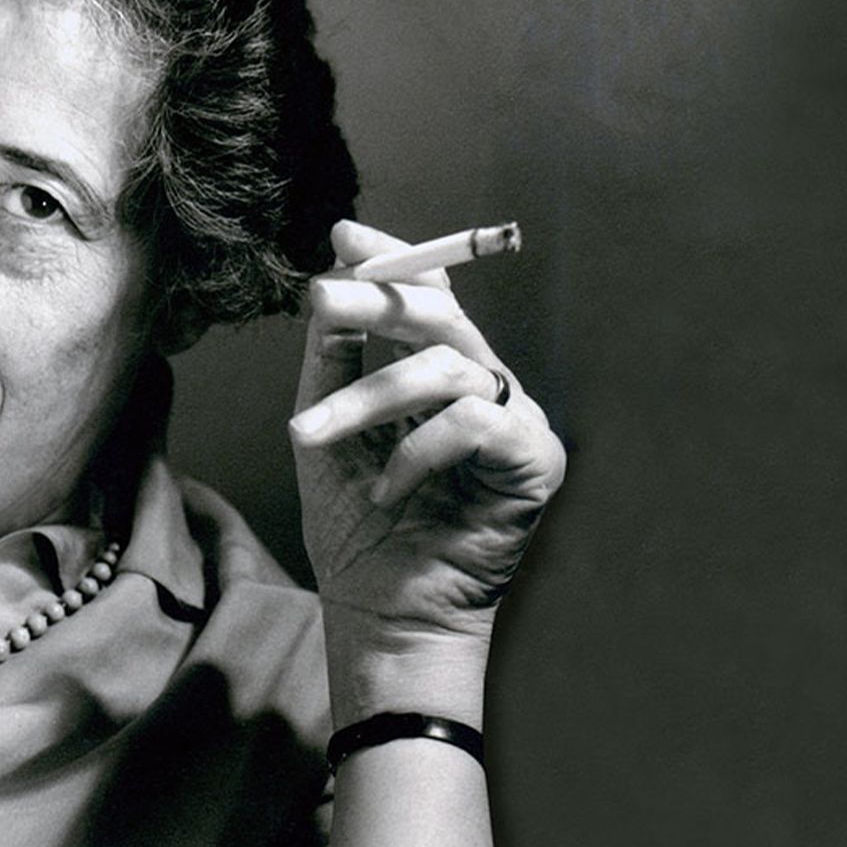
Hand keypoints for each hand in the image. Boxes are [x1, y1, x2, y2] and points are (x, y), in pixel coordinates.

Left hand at [290, 220, 565, 723]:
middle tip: (320, 297)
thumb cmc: (356, 527)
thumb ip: (331, 361)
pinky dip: (415, 450)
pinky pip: (471, 423)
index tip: (344, 236)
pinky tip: (386, 489)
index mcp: (440, 376)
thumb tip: (327, 289)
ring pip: (445, 367)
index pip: (431, 296)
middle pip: (443, 314)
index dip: (394, 258)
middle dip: (377, 298)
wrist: (381, 610)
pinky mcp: (536, 462)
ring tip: (311, 435)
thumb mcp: (326, 429)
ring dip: (367, 398)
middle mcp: (486, 388)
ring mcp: (517, 422)